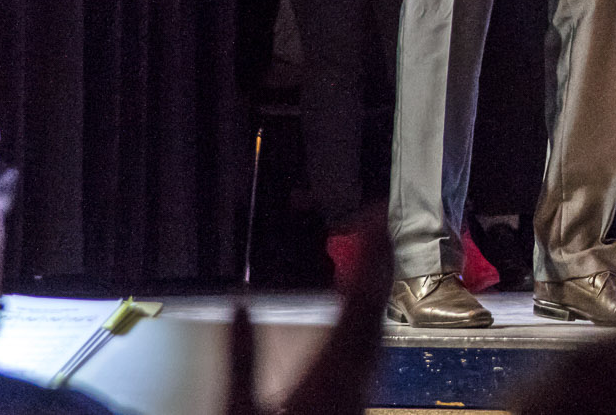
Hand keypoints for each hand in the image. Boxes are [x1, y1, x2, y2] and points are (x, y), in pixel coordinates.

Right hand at [227, 213, 390, 414]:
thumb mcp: (238, 410)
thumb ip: (239, 358)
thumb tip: (238, 304)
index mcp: (328, 376)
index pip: (356, 304)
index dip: (368, 258)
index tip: (374, 219)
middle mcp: (354, 380)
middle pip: (374, 309)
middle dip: (377, 261)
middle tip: (377, 219)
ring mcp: (359, 391)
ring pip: (377, 328)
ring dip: (376, 286)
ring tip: (374, 248)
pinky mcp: (355, 400)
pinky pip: (370, 347)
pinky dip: (367, 315)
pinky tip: (361, 306)